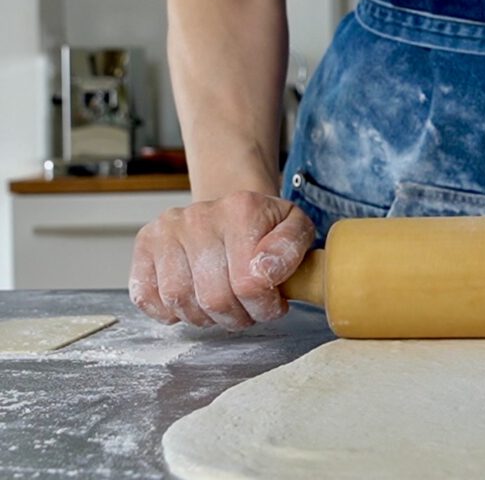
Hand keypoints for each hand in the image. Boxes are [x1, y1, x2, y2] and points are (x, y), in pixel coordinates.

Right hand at [129, 191, 315, 330]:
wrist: (233, 211)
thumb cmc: (264, 226)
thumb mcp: (296, 227)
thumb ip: (290, 247)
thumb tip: (265, 271)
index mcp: (242, 209)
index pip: (249, 284)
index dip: (264, 307)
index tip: (273, 303)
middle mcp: (199, 216)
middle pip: (213, 298)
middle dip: (237, 316)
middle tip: (248, 309)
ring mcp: (168, 229)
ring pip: (180, 301)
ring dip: (205, 318)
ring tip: (223, 305)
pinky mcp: (145, 244)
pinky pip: (146, 296)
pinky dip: (169, 312)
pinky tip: (192, 301)